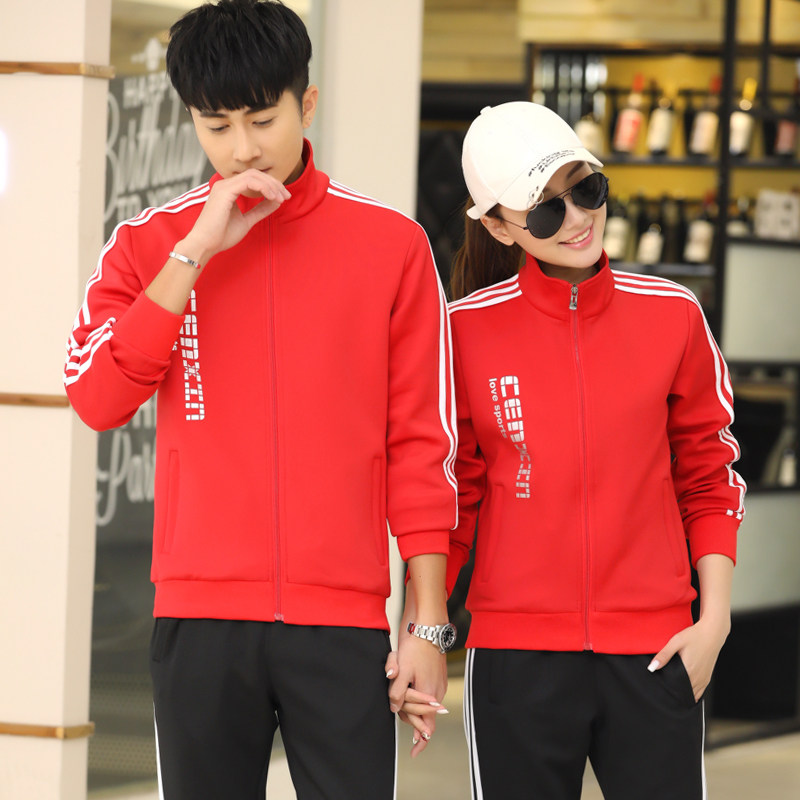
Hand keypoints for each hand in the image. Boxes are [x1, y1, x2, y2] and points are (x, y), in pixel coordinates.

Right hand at [178, 169, 290, 264]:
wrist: (205, 245)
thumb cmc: (221, 236)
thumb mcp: (247, 220)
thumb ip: (260, 210)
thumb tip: (276, 201)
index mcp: (229, 189)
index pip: (253, 179)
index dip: (271, 185)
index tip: (284, 197)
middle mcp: (225, 184)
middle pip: (255, 174)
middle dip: (274, 183)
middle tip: (286, 195)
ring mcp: (224, 186)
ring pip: (253, 176)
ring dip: (271, 186)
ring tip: (281, 198)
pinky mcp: (225, 191)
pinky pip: (249, 182)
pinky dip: (264, 188)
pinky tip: (272, 198)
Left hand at [386, 637, 447, 757]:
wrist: (428, 626)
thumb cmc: (416, 647)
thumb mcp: (402, 671)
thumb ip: (397, 692)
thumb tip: (394, 708)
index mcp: (429, 693)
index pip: (427, 725)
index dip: (421, 740)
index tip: (414, 752)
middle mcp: (437, 690)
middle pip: (423, 713)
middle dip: (411, 718)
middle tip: (401, 721)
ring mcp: (438, 681)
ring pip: (422, 700)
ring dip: (410, 700)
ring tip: (399, 695)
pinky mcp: (436, 673)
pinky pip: (425, 689)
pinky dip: (416, 691)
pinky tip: (407, 683)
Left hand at [648, 615, 730, 700]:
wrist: (712, 633)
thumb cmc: (695, 636)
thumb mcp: (676, 642)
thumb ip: (664, 655)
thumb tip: (652, 667)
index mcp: (689, 671)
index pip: (676, 689)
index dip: (668, 690)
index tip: (661, 688)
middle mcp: (698, 678)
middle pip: (684, 693)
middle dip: (675, 692)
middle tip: (666, 687)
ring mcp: (704, 679)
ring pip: (693, 694)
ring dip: (684, 693)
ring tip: (674, 687)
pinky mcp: (707, 677)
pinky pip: (699, 691)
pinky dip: (692, 692)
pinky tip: (684, 686)